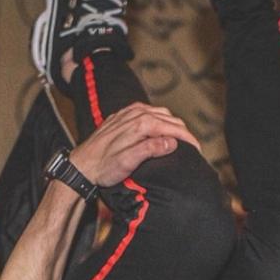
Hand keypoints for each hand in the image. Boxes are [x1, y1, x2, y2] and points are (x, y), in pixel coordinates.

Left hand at [69, 102, 197, 186]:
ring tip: (181, 139)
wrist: (81, 165)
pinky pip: (148, 112)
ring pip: (160, 113)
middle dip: (183, 131)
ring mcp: (128, 113)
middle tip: (193, 147)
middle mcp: (135, 114)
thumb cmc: (103, 167)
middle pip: (169, 118)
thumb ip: (150, 150)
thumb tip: (172, 142)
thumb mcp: (127, 162)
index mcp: (140, 124)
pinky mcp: (122, 116)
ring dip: (173, 124)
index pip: (172, 127)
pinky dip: (160, 119)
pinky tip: (162, 130)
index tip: (198, 150)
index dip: (188, 138)